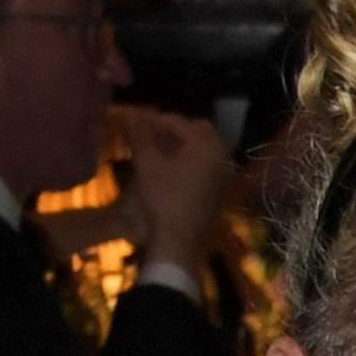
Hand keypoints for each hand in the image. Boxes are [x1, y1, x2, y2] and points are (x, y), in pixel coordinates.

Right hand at [116, 107, 233, 272]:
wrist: (180, 241)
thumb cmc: (163, 198)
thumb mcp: (147, 163)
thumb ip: (140, 134)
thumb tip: (131, 114)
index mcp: (206, 144)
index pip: (178, 121)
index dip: (154, 119)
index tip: (135, 121)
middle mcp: (222, 156)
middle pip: (197, 131)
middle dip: (173, 130)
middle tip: (150, 135)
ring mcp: (224, 175)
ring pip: (204, 149)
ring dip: (183, 145)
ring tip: (158, 151)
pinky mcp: (221, 191)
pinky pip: (207, 166)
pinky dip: (191, 161)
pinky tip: (171, 170)